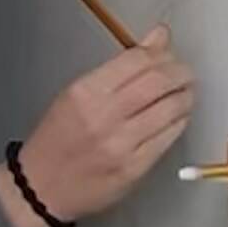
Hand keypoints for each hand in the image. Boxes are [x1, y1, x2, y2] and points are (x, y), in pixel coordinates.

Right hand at [0, 27, 194, 226]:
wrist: (42, 188)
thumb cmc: (57, 138)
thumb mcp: (76, 95)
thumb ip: (119, 67)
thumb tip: (157, 39)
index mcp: (85, 92)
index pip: (137, 60)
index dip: (161, 52)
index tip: (168, 53)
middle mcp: (104, 117)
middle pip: (158, 82)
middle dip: (180, 73)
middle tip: (185, 73)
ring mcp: (121, 144)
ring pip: (170, 109)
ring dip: (185, 97)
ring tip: (184, 94)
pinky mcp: (135, 168)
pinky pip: (169, 137)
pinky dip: (179, 121)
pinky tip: (176, 117)